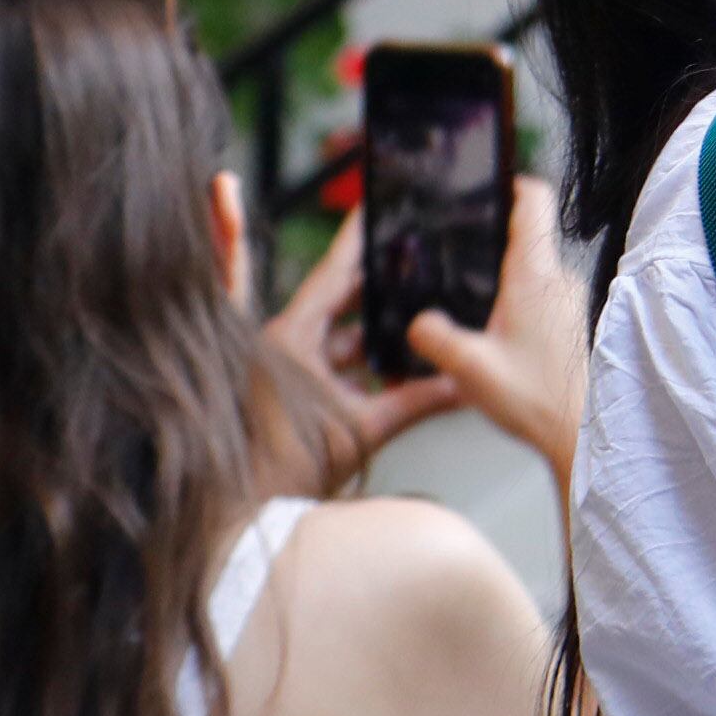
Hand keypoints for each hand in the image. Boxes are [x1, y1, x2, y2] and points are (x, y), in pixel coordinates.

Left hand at [268, 205, 466, 476]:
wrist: (251, 515)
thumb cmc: (291, 469)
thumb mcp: (363, 430)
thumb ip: (418, 401)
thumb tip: (464, 384)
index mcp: (290, 337)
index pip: (333, 271)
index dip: (359, 236)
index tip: (376, 200)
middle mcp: (279, 343)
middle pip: (337, 296)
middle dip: (377, 282)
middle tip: (414, 254)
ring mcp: (279, 366)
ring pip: (335, 332)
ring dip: (372, 328)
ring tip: (416, 311)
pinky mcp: (284, 390)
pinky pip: (326, 361)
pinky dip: (359, 360)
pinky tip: (395, 364)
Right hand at [405, 180, 590, 491]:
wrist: (579, 434)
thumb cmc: (536, 400)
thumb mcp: (468, 368)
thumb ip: (435, 338)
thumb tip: (419, 322)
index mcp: (535, 275)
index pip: (534, 201)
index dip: (511, 183)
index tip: (489, 182)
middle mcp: (558, 280)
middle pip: (529, 236)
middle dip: (493, 242)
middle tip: (460, 253)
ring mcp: (569, 302)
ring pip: (534, 272)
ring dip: (505, 281)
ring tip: (473, 303)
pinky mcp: (571, 325)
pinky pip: (541, 299)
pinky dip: (517, 306)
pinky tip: (495, 336)